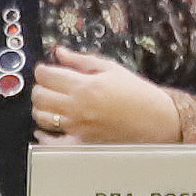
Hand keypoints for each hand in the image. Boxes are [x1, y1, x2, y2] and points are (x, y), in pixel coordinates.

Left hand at [33, 47, 184, 144]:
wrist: (157, 120)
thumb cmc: (137, 94)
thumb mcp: (111, 69)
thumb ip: (81, 61)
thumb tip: (59, 52)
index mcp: (84, 86)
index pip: (46, 75)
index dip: (43, 70)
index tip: (46, 69)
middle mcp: (77, 108)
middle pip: (39, 96)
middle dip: (41, 87)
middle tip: (50, 85)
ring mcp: (77, 127)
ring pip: (41, 117)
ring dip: (42, 108)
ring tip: (53, 103)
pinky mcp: (81, 142)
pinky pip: (52, 142)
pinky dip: (44, 136)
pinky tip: (44, 132)